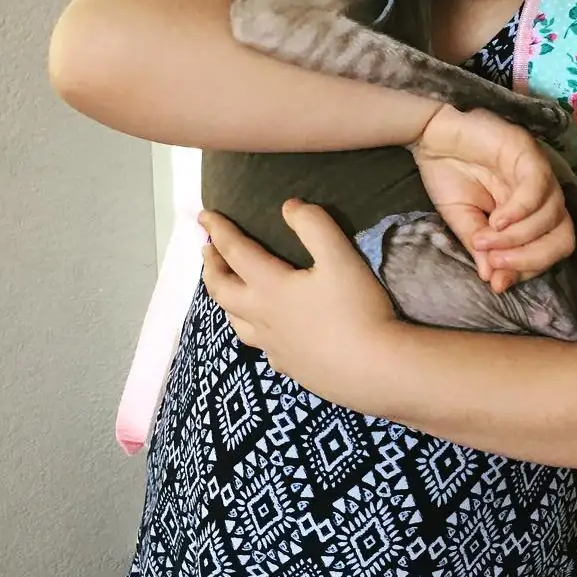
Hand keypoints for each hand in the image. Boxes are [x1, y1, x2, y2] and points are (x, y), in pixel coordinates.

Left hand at [200, 201, 400, 410]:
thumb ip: (314, 226)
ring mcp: (274, 347)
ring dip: (225, 300)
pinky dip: (253, 331)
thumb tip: (288, 206)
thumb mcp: (340, 257)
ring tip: (227, 289)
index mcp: (270, 287)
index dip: (218, 231)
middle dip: (211, 267)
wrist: (374, 370)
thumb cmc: (356, 309)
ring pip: (236, 322)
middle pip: (223, 291)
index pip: (235, 252)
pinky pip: (261, 347)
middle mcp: (263, 318)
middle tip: (207, 250)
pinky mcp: (291, 367)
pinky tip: (267, 334)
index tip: (203, 216)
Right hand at [411, 105, 574, 293]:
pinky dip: (520, 210)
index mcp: (530, 213)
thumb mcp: (462, 220)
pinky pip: (537, 187)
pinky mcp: (527, 151)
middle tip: (497, 264)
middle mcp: (542, 195)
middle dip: (531, 259)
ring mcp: (538, 172)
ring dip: (518, 237)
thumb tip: (493, 279)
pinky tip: (496, 219)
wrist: (430, 136)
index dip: (527, 270)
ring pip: (552, 215)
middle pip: (563, 237)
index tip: (498, 283)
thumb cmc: (448, 173)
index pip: (549, 249)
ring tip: (486, 240)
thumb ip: (481, 246)